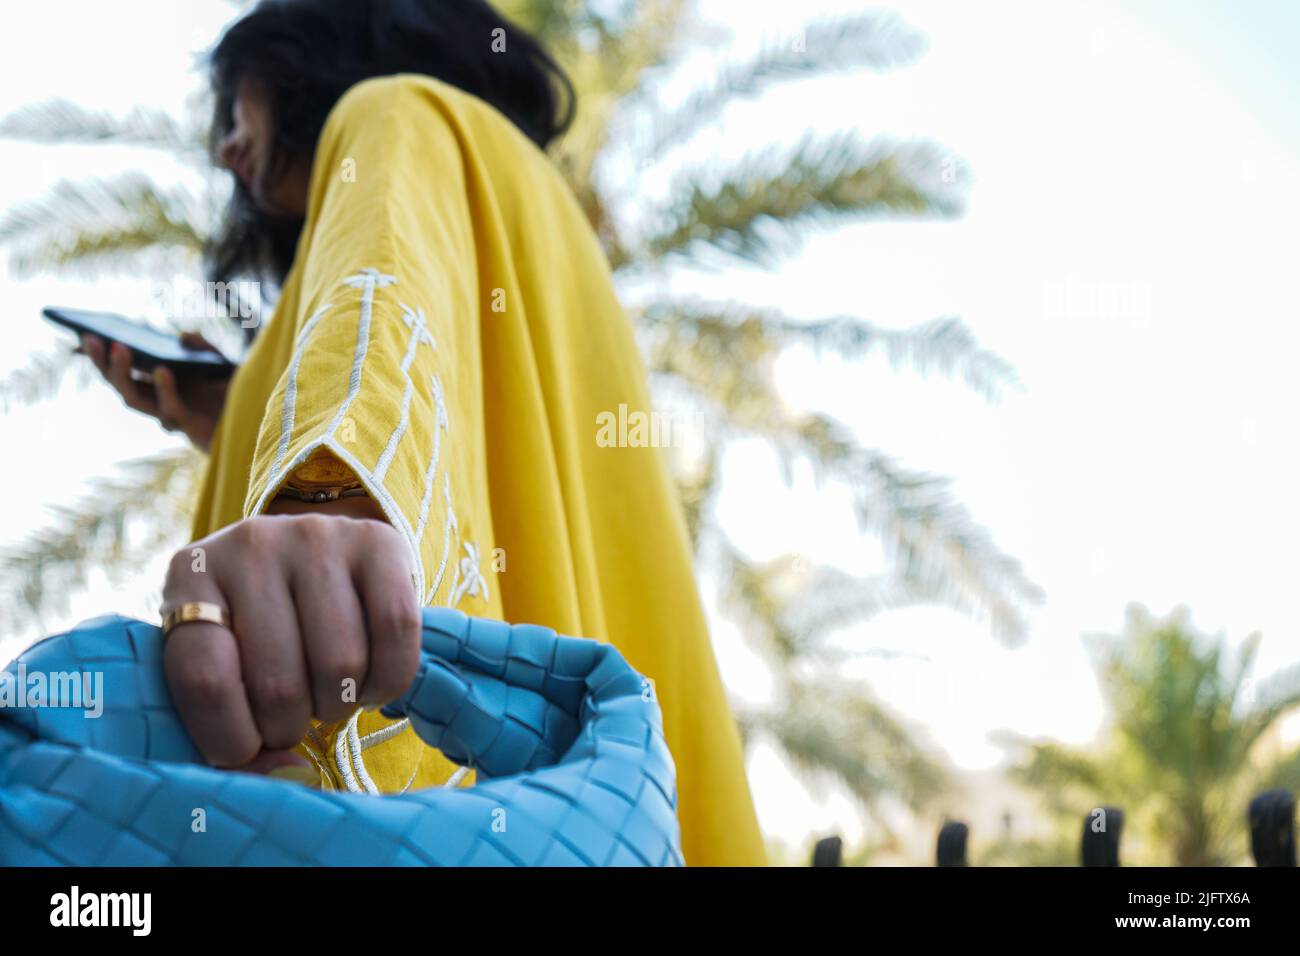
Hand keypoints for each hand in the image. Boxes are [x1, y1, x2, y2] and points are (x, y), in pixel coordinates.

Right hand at [80, 332, 230, 451]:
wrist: (260, 418)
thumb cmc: (240, 394)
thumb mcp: (222, 362)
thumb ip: (204, 347)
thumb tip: (182, 336)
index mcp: (160, 385)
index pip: (124, 371)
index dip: (104, 356)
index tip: (87, 333)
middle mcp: (159, 401)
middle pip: (120, 384)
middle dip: (103, 362)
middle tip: (91, 338)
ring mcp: (171, 414)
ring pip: (133, 400)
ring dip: (123, 375)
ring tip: (120, 347)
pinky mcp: (189, 427)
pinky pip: (169, 409)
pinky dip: (163, 389)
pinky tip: (161, 369)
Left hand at [160, 513, 421, 769]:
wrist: (311, 555)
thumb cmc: (256, 626)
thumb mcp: (222, 661)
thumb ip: (232, 729)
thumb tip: (289, 776)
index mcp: (191, 576)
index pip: (204, 679)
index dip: (230, 738)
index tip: (246, 749)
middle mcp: (251, 545)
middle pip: (277, 681)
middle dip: (290, 725)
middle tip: (293, 716)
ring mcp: (318, 536)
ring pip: (340, 663)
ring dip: (338, 705)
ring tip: (327, 695)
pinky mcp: (379, 541)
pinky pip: (397, 632)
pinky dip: (388, 680)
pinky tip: (368, 682)